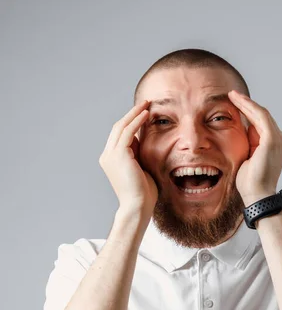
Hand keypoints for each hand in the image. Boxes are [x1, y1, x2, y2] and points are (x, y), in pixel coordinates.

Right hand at [99, 100, 157, 216]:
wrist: (138, 205)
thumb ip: (138, 152)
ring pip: (121, 127)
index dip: (130, 121)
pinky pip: (127, 132)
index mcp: (110, 159)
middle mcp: (107, 155)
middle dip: (131, 114)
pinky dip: (136, 121)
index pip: (119, 134)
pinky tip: (146, 115)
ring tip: (147, 105)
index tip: (143, 112)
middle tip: (145, 103)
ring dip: (134, 114)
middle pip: (118, 127)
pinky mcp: (118, 155)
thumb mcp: (140, 166)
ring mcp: (110, 155)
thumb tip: (142, 136)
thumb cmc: (143, 191)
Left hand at [228, 90, 281, 205]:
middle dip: (246, 104)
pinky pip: (259, 117)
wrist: (257, 195)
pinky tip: (237, 101)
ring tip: (232, 95)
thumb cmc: (250, 181)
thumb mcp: (248, 155)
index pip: (261, 123)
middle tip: (232, 94)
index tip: (235, 103)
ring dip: (246, 103)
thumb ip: (249, 140)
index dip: (248, 111)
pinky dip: (248, 107)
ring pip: (261, 114)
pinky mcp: (272, 140)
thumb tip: (242, 124)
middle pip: (262, 116)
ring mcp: (279, 139)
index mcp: (276, 145)